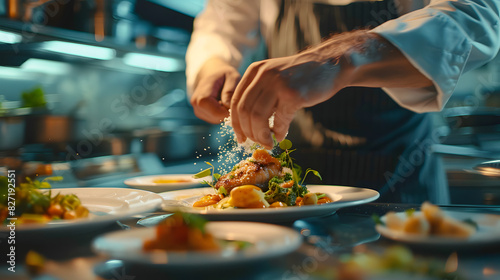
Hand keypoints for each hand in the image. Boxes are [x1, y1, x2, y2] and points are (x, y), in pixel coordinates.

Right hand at [190, 57, 240, 123]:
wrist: (213, 73)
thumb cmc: (224, 74)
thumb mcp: (232, 77)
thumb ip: (230, 91)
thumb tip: (229, 107)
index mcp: (202, 95)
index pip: (216, 112)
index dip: (228, 111)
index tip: (234, 102)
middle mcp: (196, 104)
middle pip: (216, 117)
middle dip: (227, 111)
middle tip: (231, 99)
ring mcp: (197, 110)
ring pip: (216, 120)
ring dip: (225, 112)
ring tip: (225, 99)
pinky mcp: (201, 114)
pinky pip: (215, 119)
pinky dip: (221, 113)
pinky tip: (222, 103)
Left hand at [230, 52, 347, 148]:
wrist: (330, 65)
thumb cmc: (301, 77)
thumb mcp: (274, 77)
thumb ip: (259, 95)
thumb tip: (247, 125)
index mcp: (254, 70)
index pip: (235, 101)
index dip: (236, 123)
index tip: (241, 137)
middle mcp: (263, 74)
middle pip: (244, 110)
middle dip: (248, 132)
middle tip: (257, 143)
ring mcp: (277, 83)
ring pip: (257, 117)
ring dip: (261, 135)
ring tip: (268, 143)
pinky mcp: (293, 94)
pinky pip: (279, 120)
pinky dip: (278, 132)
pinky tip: (280, 136)